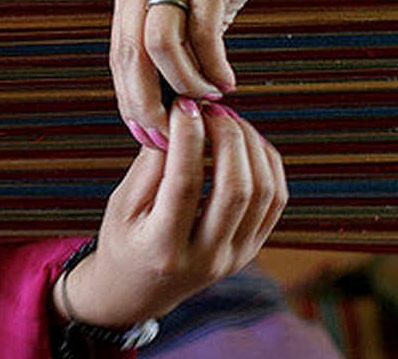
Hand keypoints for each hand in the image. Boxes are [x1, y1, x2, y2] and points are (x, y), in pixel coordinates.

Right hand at [51, 98, 287, 328]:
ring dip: (250, 146)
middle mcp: (205, 258)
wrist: (138, 290)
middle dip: (227, 137)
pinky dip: (266, 163)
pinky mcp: (251, 250)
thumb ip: (150, 165)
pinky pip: (275, 200)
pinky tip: (246, 141)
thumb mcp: (122, 204)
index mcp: (162, 248)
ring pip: (263, 193)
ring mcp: (235, 257)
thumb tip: (179, 120)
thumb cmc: (123, 240)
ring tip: (227, 120)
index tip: (183, 106)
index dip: (188, 138)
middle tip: (210, 108)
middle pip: (235, 189)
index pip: (184, 184)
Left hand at [109, 0, 330, 142]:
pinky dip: (213, 64)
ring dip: (184, 84)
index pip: (118, 53)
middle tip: (170, 134)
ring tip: (207, 101)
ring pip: (161, 45)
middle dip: (147, 102)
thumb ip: (173, 39)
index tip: (145, 133)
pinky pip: (204, 29)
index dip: (129, 98)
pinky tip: (226, 82)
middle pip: (131, 53)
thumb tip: (169, 99)